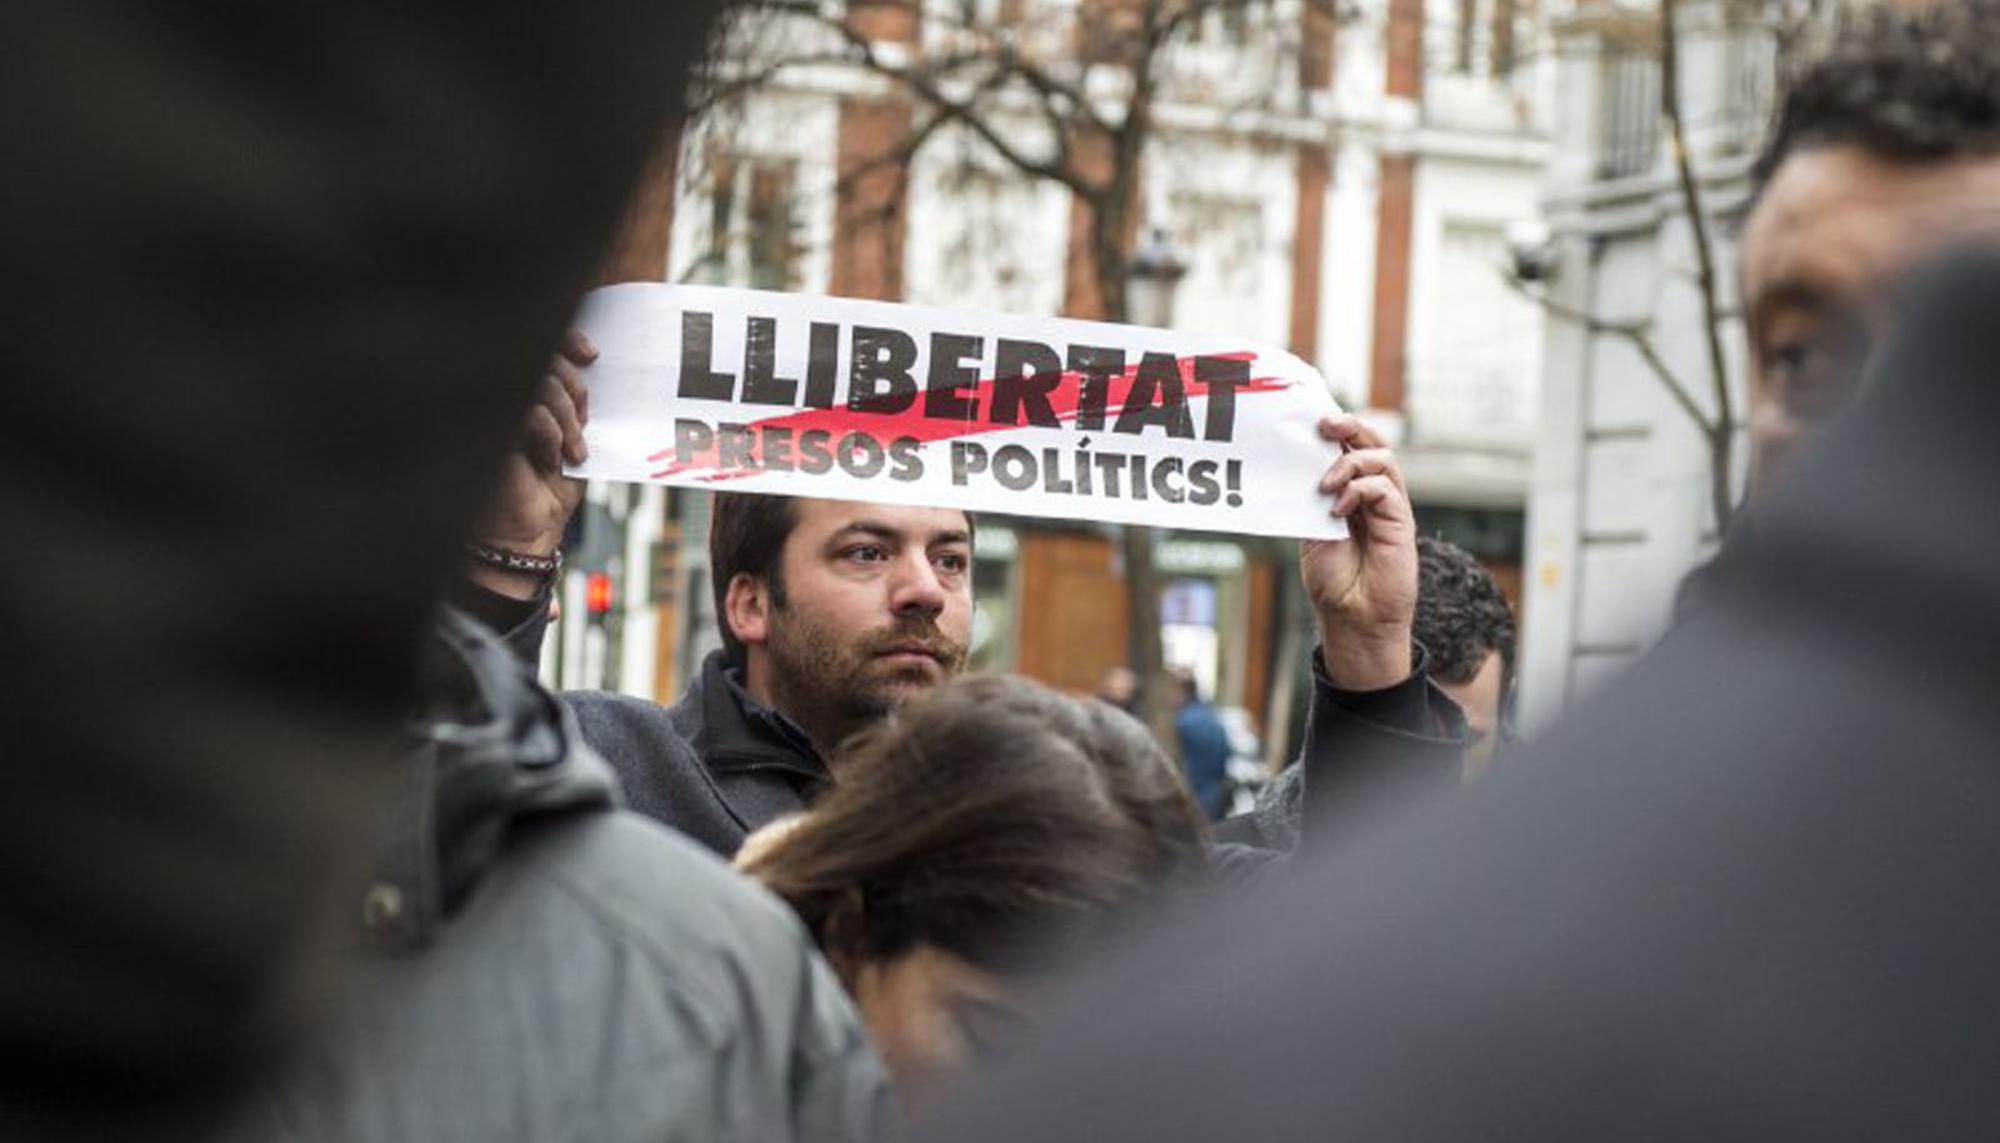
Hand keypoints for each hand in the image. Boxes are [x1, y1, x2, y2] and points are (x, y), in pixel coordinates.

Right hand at [471, 330, 594, 598]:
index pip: (542, 342)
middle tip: (583, 423)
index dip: (567, 339)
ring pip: (541, 383)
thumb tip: (587, 359)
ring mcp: (491, 411)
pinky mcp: (487, 431)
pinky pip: (530, 413)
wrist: (525, 532)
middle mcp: (503, 394)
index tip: (591, 355)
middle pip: (545, 357)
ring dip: (567, 419)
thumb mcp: (569, 436)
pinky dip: (551, 435)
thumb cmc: (547, 487)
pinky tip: (551, 460)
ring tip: (571, 452)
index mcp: (521, 389)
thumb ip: (572, 400)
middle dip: (574, 389)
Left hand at [1301, 413, 1417, 690]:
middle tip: (1325, 424)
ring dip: (1350, 462)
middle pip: (1373, 444)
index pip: (1350, 449)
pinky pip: (1386, 488)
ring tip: (1325, 484)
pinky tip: (1337, 508)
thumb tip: (1300, 463)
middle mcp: (1374, 496)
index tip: (1311, 420)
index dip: (1337, 431)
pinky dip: (1359, 489)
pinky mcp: (1401, 523)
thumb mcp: (1312, 531)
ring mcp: (1390, 508)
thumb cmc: (1333, 581)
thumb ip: (1312, 499)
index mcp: (1352, 494)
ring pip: (1383, 459)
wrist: (1353, 619)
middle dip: (1350, 427)